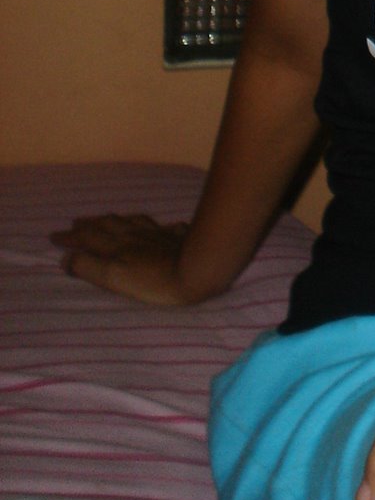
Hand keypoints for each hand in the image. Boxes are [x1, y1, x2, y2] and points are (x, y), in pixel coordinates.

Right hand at [51, 213, 199, 304]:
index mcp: (117, 246)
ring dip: (116, 220)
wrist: (196, 270)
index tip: (54, 236)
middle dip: (89, 224)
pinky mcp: (178, 237)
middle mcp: (135, 235)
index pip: (88, 237)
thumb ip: (88, 267)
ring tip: (108, 218)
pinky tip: (161, 227)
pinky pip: (164, 227)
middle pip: (108, 224)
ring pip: (133, 221)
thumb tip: (66, 258)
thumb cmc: (152, 281)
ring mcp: (158, 233)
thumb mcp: (113, 278)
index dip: (70, 237)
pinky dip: (155, 226)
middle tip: (75, 222)